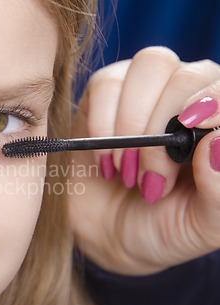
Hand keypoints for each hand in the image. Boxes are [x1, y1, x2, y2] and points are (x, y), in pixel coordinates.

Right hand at [69, 47, 219, 274]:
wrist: (110, 234)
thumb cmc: (166, 227)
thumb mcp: (204, 225)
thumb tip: (217, 141)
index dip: (215, 99)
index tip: (192, 128)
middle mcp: (192, 96)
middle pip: (188, 75)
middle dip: (161, 132)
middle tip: (150, 180)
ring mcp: (149, 88)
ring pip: (150, 65)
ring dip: (132, 124)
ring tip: (126, 171)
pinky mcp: (106, 92)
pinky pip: (106, 83)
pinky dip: (101, 124)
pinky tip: (105, 160)